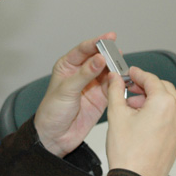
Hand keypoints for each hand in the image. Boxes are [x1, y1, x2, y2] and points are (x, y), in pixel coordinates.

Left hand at [34, 33, 115, 157]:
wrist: (55, 137)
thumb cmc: (52, 112)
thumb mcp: (66, 90)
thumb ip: (84, 74)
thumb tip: (100, 58)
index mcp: (68, 66)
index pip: (84, 50)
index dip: (97, 42)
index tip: (109, 38)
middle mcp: (81, 73)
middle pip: (99, 58)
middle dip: (109, 55)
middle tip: (118, 53)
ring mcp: (92, 85)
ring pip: (108, 72)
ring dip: (116, 69)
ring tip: (123, 66)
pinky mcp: (101, 98)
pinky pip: (113, 87)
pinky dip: (119, 83)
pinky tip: (123, 80)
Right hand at [104, 67, 175, 175]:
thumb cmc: (129, 155)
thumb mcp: (117, 115)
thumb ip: (116, 91)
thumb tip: (115, 80)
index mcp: (164, 103)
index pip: (151, 79)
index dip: (138, 73)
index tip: (130, 73)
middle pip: (163, 88)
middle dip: (146, 86)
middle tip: (130, 88)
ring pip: (169, 102)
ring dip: (153, 99)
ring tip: (133, 107)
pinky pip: (172, 116)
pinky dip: (159, 112)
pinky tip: (142, 119)